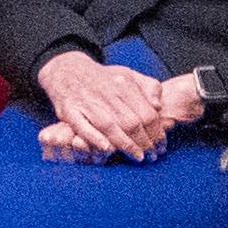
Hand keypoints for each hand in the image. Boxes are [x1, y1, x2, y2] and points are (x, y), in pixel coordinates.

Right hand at [35, 49, 159, 157]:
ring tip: (137, 157)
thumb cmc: (103, 78)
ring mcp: (87, 101)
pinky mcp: (69, 110)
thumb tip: (158, 106)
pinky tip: (107, 148)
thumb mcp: (129, 74)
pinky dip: (95, 138)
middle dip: (145, 143)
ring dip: (126, 145)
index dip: (157, 132)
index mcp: (124, 83)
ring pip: (110, 126)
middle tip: (152, 155)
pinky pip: (83, 127)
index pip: (147, 113)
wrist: (67, 70)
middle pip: (131, 123)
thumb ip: (149, 87)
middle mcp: (106, 92)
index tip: (160, 145)